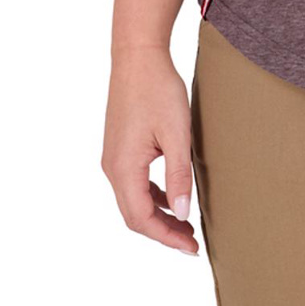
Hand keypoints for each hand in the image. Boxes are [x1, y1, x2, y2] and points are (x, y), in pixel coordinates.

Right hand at [101, 45, 198, 254]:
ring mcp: (113, 158)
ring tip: (185, 225)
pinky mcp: (119, 148)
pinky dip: (153, 196)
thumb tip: (182, 213)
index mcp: (123, 168)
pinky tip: (173, 196)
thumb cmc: (158, 91)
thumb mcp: (176, 134)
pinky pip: (134, 183)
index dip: (166, 237)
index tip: (191, 248)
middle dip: (163, 232)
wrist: (138, 58)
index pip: (141, 219)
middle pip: (134, 215)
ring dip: (158, 215)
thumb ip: (179, 176)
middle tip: (192, 243)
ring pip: (133, 200)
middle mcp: (112, 168)